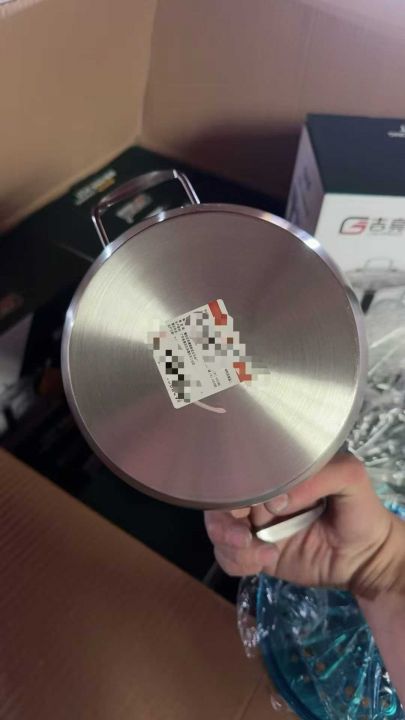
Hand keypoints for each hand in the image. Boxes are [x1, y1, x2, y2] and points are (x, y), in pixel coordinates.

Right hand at [205, 453, 404, 597]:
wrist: (367, 557)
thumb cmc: (359, 510)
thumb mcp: (349, 477)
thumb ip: (316, 477)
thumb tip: (276, 499)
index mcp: (276, 470)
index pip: (239, 469)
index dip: (239, 486)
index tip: (262, 504)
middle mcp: (259, 495)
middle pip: (219, 501)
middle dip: (223, 522)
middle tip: (244, 538)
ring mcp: (255, 525)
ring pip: (217, 530)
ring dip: (230, 545)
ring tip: (263, 555)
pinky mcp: (255, 554)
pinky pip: (227, 557)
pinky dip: (238, 562)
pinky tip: (266, 561)